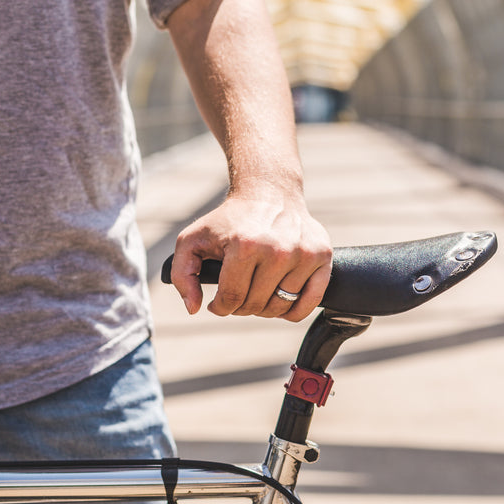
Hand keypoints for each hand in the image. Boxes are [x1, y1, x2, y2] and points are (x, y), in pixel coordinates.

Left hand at [170, 190, 331, 321]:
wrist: (269, 192)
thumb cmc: (229, 220)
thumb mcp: (192, 240)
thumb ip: (182, 275)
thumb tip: (194, 308)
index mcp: (245, 245)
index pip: (231, 299)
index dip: (220, 308)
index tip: (218, 302)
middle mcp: (278, 250)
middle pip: (257, 305)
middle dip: (242, 306)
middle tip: (239, 294)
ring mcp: (303, 253)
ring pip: (282, 306)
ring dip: (266, 308)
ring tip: (258, 292)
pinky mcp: (322, 255)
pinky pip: (310, 301)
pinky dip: (295, 310)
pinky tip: (281, 303)